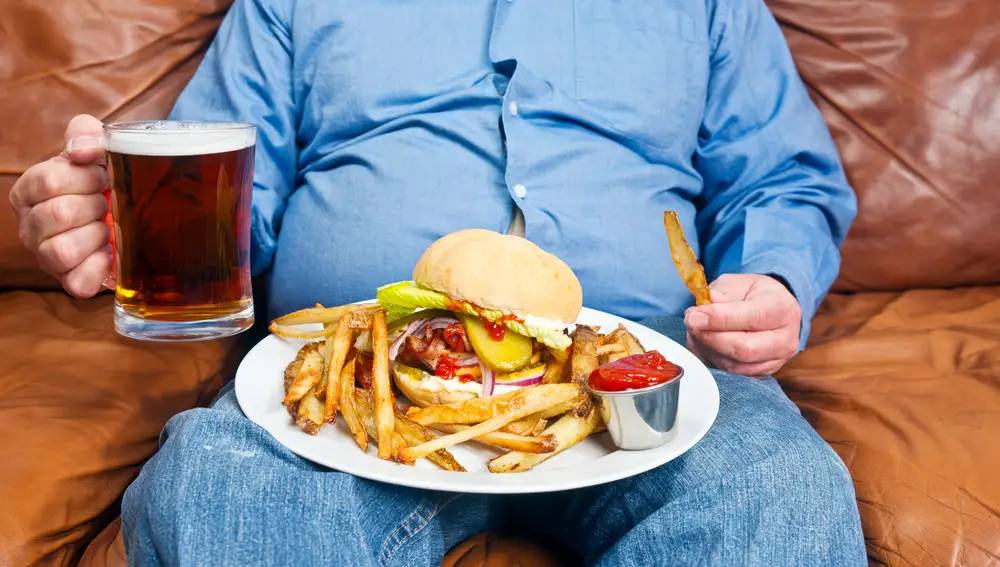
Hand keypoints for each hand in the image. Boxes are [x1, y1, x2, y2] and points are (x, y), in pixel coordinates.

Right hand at [8, 115, 111, 297]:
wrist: (126, 213)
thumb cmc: (102, 181)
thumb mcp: (95, 149)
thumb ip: (85, 134)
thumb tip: (82, 149)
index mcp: (28, 191)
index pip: (49, 181)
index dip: (86, 177)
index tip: (103, 177)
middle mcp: (29, 226)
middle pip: (58, 214)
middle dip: (94, 205)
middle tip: (107, 203)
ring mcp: (46, 257)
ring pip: (62, 251)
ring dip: (96, 235)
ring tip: (107, 227)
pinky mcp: (69, 281)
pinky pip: (78, 282)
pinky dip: (100, 267)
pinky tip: (111, 252)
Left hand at [683, 274, 800, 377]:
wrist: (772, 310)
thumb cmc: (753, 294)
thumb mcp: (738, 283)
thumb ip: (722, 293)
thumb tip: (703, 307)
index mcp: (782, 309)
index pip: (752, 318)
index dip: (719, 319)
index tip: (695, 315)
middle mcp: (785, 339)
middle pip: (744, 349)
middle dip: (710, 337)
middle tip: (691, 323)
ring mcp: (775, 361)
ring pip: (734, 365)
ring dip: (707, 349)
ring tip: (696, 330)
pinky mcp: (761, 374)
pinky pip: (730, 375)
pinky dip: (710, 360)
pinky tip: (704, 344)